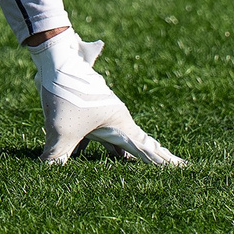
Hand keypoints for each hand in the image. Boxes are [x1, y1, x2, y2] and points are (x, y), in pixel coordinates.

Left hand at [31, 31, 185, 165]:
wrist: (55, 58)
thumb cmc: (65, 93)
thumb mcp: (60, 131)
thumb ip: (57, 157)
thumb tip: (48, 174)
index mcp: (119, 123)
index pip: (146, 148)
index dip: (163, 161)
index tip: (185, 168)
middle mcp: (116, 119)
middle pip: (140, 143)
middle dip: (156, 156)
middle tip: (181, 167)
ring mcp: (102, 115)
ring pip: (118, 140)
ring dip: (125, 154)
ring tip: (140, 166)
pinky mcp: (87, 113)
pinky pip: (97, 136)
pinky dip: (97, 148)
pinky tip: (87, 158)